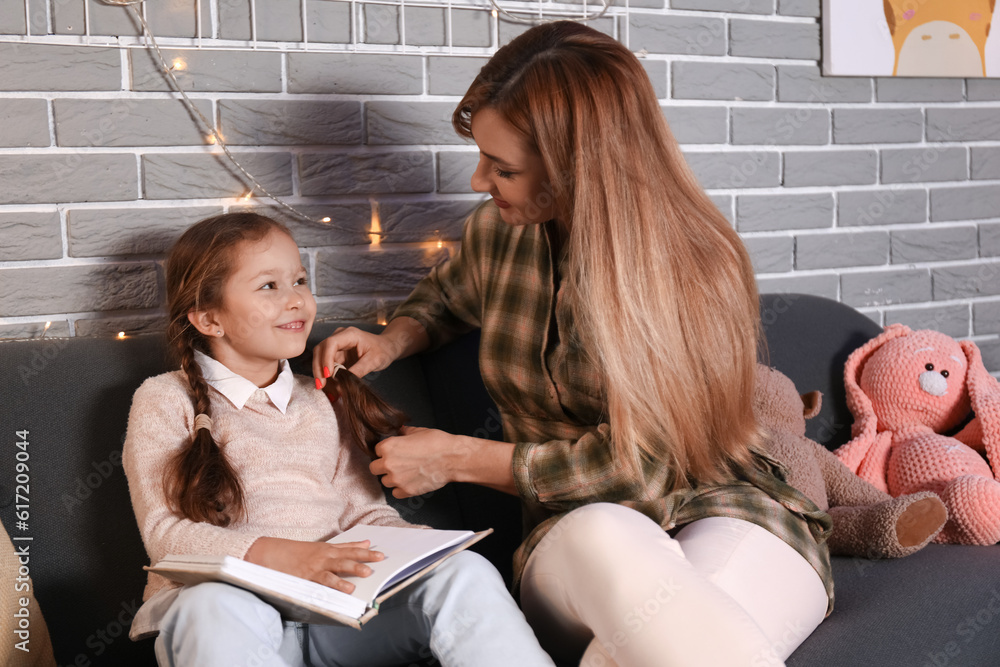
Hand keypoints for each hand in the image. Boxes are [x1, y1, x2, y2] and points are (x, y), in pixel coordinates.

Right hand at [244, 537, 383, 593]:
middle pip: (347, 556)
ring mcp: (315, 566)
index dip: (366, 551)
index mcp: (327, 550)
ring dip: (352, 570)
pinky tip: (345, 589)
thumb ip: (343, 546)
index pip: (350, 549)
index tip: (381, 554)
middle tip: (379, 560)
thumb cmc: (294, 553)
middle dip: (364, 558)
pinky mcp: (306, 576)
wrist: (269, 553)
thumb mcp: (319, 547)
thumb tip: (365, 541)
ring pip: (337, 567)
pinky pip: (322, 581)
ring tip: (366, 574)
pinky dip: (335, 585)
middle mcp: (323, 556)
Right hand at [312, 326, 397, 386]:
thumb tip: (342, 385)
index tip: (327, 375)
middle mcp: (339, 337)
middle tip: (321, 386)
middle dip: (319, 368)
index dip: (326, 359)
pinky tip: (328, 387)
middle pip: (320, 350)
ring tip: (324, 388)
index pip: (331, 344)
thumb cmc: (383, 350)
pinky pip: (326, 365)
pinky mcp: (336, 355)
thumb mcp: (374, 361)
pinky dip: (325, 376)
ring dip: (320, 373)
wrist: (386, 348)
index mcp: (350, 334)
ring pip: (320, 358)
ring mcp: (336, 346)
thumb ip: (358, 371)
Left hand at [370, 426, 462, 497]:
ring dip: (392, 478)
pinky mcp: (406, 491)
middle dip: (383, 466)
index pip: (377, 450)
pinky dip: (401, 489)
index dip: (386, 451)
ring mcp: (396, 479)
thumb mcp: (418, 431)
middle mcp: (388, 463)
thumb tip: (400, 431)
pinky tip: (410, 482)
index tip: (394, 453)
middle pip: (374, 468)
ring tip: (406, 473)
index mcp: (388, 446)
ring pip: (384, 481)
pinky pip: (395, 493)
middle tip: (396, 464)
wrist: (452, 458)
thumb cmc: (437, 443)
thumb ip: (404, 433)